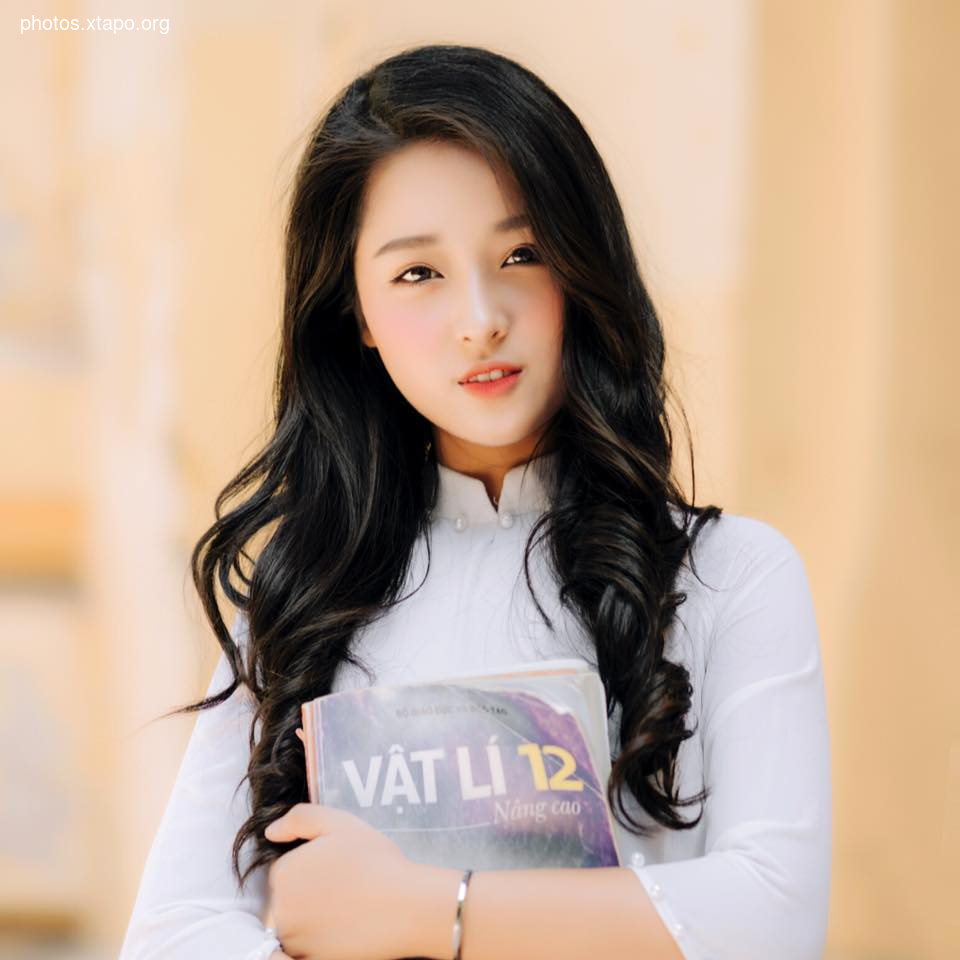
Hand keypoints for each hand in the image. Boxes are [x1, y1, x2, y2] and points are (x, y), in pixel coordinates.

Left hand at [264, 794, 424, 959]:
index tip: (336, 864)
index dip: (311, 863)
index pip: (285, 868)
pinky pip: (307, 948)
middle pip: (288, 896)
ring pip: (298, 922)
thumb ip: (299, 818)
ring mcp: (295, 941)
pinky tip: (345, 926)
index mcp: (284, 874)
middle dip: (310, 889)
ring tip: (349, 904)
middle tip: (345, 883)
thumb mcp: (338, 822)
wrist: (406, 907)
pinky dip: (321, 938)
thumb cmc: (375, 861)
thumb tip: (272, 832)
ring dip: (315, 914)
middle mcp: (281, 912)